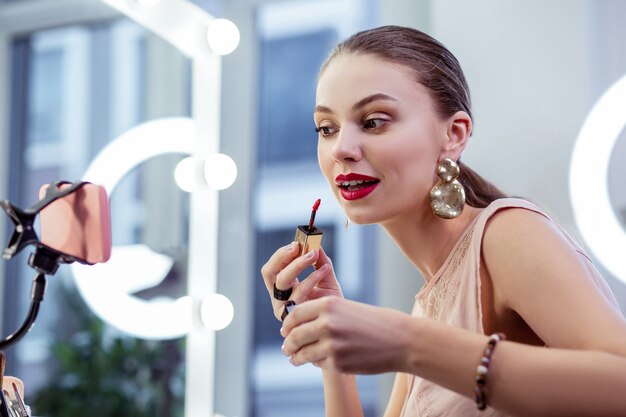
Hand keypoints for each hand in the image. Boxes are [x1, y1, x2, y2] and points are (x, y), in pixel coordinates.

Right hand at [261, 243, 342, 321]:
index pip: (273, 268)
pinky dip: (311, 278)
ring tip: (315, 255)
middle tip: (299, 247)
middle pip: (269, 273)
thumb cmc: (329, 303)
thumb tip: (317, 245)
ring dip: (298, 264)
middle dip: (283, 257)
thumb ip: (320, 263)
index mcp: (282, 287)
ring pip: (281, 282)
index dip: (282, 254)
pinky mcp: (291, 318)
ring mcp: (282, 309)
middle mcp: (278, 298)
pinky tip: (324, 270)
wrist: (338, 326)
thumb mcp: (326, 278)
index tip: (298, 243)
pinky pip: (297, 294)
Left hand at [280, 297, 410, 373]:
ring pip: (302, 353)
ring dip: (296, 357)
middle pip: (295, 335)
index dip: (288, 324)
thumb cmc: (376, 322)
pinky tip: (317, 361)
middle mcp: (327, 323)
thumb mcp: (348, 308)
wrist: (401, 340)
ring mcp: (331, 345)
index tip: (285, 330)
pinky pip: (318, 364)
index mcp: (329, 305)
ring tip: (295, 358)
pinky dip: (315, 363)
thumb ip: (324, 314)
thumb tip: (300, 323)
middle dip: (288, 343)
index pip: (295, 314)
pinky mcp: (338, 363)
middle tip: (286, 347)